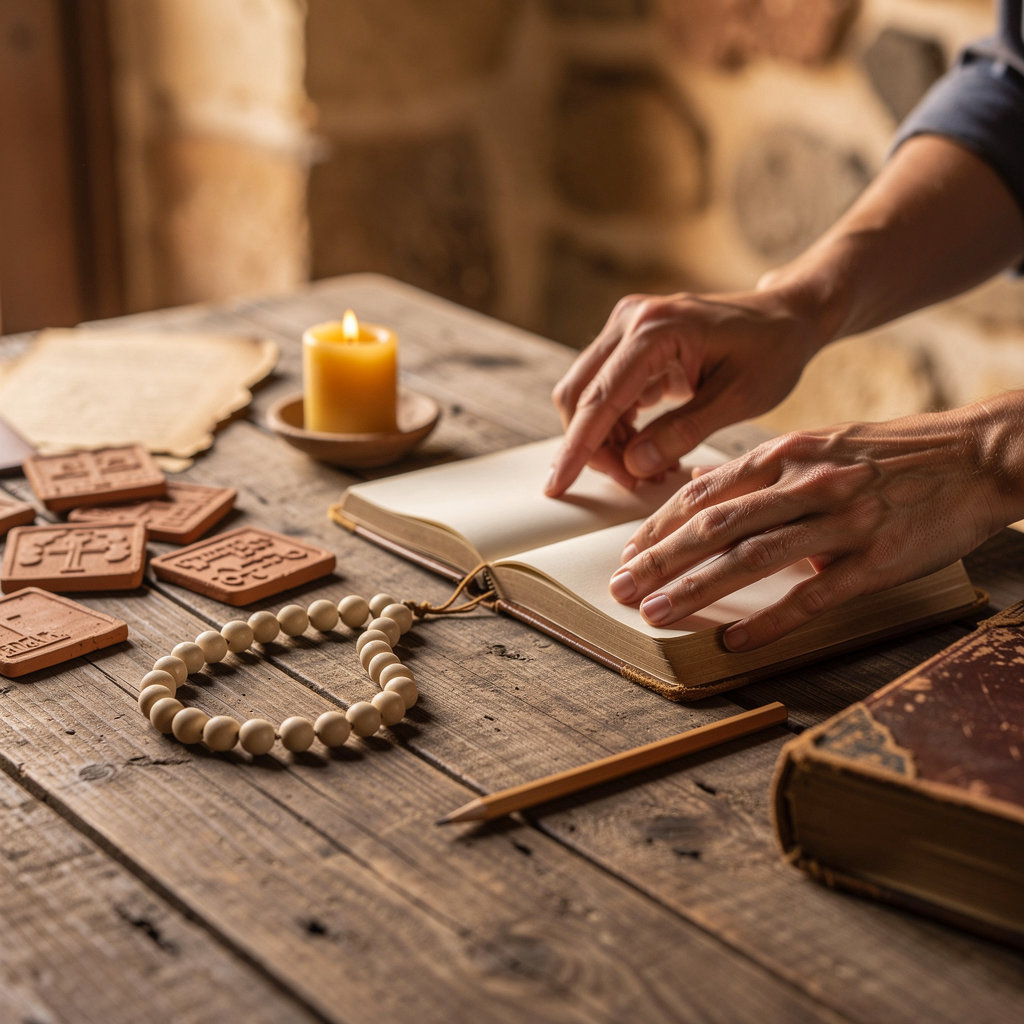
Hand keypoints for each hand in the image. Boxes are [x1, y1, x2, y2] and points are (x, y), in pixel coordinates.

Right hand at [544, 289, 819, 496]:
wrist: (786, 317)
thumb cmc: (773, 351)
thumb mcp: (740, 399)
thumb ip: (684, 432)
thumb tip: (633, 466)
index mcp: (657, 329)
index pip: (600, 398)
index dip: (577, 448)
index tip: (558, 486)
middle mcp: (630, 321)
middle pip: (579, 396)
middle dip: (593, 449)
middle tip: (632, 484)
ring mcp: (626, 327)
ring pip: (586, 397)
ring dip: (605, 441)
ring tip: (649, 470)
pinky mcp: (628, 341)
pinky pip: (604, 391)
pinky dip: (617, 427)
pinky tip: (647, 450)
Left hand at [609, 401, 1023, 649]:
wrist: (978, 455)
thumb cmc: (894, 453)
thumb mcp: (824, 445)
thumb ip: (770, 474)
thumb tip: (716, 505)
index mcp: (788, 453)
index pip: (704, 492)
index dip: (659, 525)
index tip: (629, 552)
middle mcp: (806, 482)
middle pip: (715, 526)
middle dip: (659, 559)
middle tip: (620, 588)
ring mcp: (842, 520)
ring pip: (752, 557)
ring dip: (696, 588)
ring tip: (656, 612)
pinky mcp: (876, 559)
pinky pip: (812, 596)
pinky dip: (769, 621)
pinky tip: (735, 642)